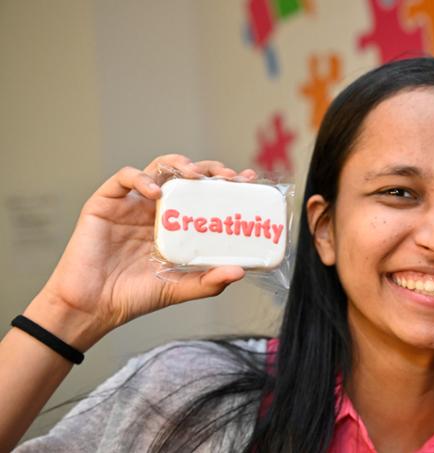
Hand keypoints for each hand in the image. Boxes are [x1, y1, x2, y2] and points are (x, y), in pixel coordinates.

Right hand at [31, 154, 254, 348]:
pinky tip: (157, 194)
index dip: (225, 183)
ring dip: (180, 164)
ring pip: (159, 167)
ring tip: (196, 176)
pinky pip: (125, 178)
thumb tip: (240, 272)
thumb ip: (209, 281)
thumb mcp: (180, 288)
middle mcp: (156, 209)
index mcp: (176, 225)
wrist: (93, 307)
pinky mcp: (106, 203)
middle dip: (210, 169)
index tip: (248, 180)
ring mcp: (132, 204)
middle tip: (227, 175)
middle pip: (186, 175)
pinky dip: (142, 179)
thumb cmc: (134, 296)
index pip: (205, 195)